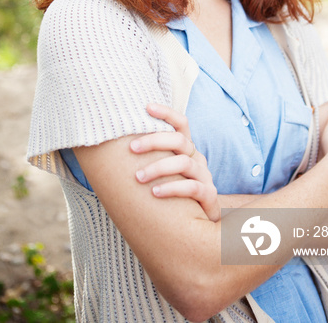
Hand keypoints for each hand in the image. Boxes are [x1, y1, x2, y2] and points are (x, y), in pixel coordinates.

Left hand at [130, 103, 220, 221]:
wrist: (201, 220)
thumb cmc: (176, 192)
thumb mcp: (166, 172)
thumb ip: (152, 157)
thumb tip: (118, 144)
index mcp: (186, 149)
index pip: (181, 123)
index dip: (167, 112)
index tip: (147, 106)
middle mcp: (197, 158)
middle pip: (179, 140)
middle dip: (154, 141)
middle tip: (132, 147)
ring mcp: (204, 176)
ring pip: (184, 164)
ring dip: (158, 168)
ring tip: (138, 177)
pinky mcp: (208, 195)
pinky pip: (192, 188)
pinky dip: (172, 188)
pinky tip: (154, 193)